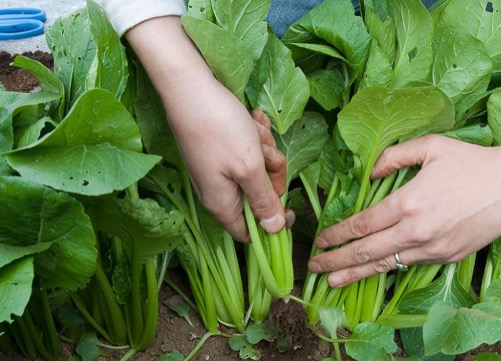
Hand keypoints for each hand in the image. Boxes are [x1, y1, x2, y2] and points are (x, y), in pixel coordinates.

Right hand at [125, 17, 285, 240]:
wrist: (190, 86)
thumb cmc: (219, 128)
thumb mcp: (249, 168)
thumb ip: (264, 200)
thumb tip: (275, 230)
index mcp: (221, 203)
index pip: (249, 232)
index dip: (272, 223)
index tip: (291, 209)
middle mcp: (219, 189)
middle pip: (260, 195)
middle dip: (270, 171)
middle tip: (265, 153)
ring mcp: (220, 168)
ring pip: (259, 168)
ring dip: (263, 147)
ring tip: (253, 129)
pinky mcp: (222, 148)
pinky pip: (249, 149)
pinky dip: (254, 135)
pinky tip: (251, 119)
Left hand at [307, 134, 500, 286]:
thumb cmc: (472, 161)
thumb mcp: (429, 146)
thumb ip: (393, 156)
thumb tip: (369, 172)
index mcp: (408, 202)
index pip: (362, 224)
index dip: (337, 234)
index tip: (320, 240)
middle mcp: (417, 230)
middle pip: (367, 251)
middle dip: (336, 260)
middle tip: (314, 267)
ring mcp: (433, 248)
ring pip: (386, 265)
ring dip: (356, 274)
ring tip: (332, 282)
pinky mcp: (448, 258)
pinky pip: (410, 265)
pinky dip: (388, 269)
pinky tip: (373, 271)